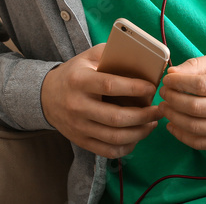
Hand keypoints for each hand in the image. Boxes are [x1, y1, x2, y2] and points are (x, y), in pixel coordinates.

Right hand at [40, 44, 161, 158]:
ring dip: (139, 133)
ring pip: (114, 137)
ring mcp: (78, 126)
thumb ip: (112, 54)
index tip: (152, 88)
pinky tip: (136, 136)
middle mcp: (78, 105)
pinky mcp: (80, 140)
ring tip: (152, 123)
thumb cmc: (75, 73)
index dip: (134, 88)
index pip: (110, 86)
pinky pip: (107, 151)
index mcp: (80, 80)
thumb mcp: (88, 57)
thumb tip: (142, 58)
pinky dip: (126, 147)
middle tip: (159, 110)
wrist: (46, 96)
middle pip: (115, 117)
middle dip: (143, 116)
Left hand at [159, 52, 205, 150]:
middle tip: (163, 93)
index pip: (201, 85)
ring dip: (173, 118)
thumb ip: (200, 64)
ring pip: (196, 128)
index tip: (167, 79)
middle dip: (173, 99)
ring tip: (165, 107)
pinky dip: (182, 135)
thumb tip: (173, 73)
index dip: (178, 83)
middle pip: (196, 108)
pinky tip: (173, 124)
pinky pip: (201, 143)